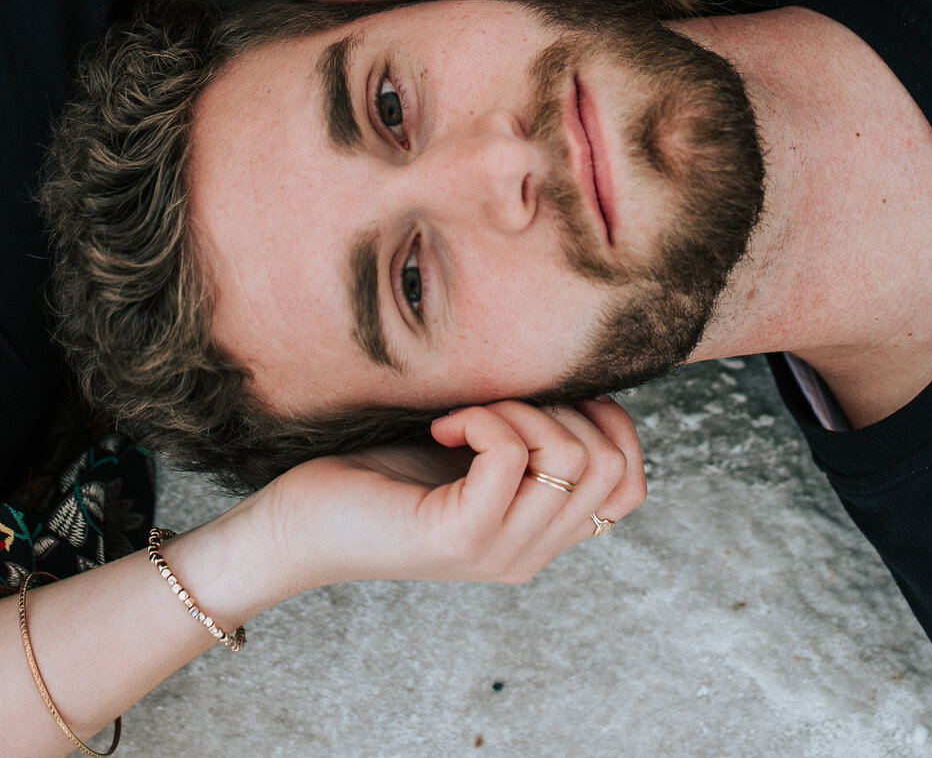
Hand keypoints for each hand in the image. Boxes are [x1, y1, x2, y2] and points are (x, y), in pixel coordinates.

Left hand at [250, 397, 647, 596]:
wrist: (301, 523)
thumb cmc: (378, 475)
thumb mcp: (471, 452)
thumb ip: (527, 437)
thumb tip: (580, 380)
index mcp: (540, 534)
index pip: (631, 488)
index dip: (611, 425)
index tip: (549, 397)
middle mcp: (531, 552)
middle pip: (610, 465)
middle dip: (563, 408)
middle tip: (496, 403)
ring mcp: (499, 551)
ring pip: (572, 456)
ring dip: (519, 409)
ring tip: (466, 415)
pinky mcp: (459, 537)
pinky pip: (511, 457)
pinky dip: (483, 419)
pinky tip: (444, 426)